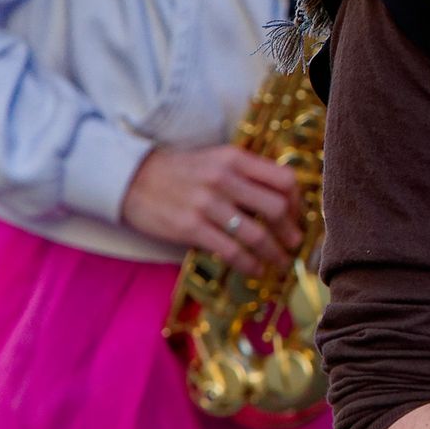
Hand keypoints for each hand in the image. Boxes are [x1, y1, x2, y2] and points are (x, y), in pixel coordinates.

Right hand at [118, 144, 305, 275]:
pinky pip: (231, 251)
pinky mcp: (190, 227)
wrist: (132, 178)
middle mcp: (223, 178)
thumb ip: (247, 173)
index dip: (297, 202)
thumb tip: (283, 200)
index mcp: (234, 158)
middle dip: (291, 231)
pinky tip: (256, 270)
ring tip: (281, 262)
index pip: (284, 180)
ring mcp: (207, 203)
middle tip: (294, 243)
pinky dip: (250, 264)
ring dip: (275, 253)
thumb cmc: (180, 172)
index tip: (296, 216)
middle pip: (276, 208)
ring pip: (257, 234)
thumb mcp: (216, 159)